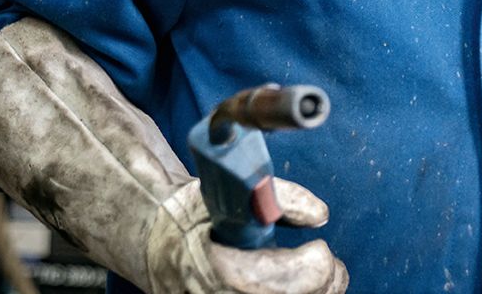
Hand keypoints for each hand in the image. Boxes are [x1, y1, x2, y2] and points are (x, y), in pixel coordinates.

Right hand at [144, 178, 348, 293]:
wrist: (150, 243)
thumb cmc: (187, 217)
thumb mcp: (228, 196)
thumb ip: (280, 198)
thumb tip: (319, 215)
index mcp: (223, 269)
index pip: (293, 279)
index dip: (316, 262)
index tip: (317, 247)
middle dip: (324, 282)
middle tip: (331, 266)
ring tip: (322, 280)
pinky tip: (298, 290)